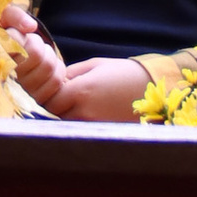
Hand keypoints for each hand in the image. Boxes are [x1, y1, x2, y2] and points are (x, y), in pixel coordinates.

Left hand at [3, 0, 146, 123]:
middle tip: (57, 96)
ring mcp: (94, 124)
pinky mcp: (102, 131)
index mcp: (80, 91)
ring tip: (71, 103)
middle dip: (52, 105)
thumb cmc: (121, 72)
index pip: (48, 99)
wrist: (151, 88)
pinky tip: (83, 112)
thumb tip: (53, 82)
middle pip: (55, 114)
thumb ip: (70, 74)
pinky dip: (77, 122)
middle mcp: (84, 111)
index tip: (49, 87)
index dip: (46, 94)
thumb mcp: (94, 65)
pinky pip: (81, 129)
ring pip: (66, 123)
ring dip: (63, 115)